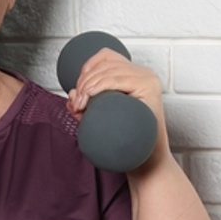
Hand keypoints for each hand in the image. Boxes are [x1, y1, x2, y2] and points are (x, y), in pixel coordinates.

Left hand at [66, 49, 169, 171]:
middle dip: (84, 81)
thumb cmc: (127, 141)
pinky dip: (99, 86)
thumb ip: (86, 104)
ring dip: (88, 85)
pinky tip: (89, 97)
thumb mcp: (101, 118)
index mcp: (134, 75)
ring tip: (81, 106)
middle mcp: (144, 73)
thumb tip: (71, 92)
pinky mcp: (149, 88)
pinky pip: (118, 79)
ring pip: (109, 70)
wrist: (146, 163)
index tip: (78, 92)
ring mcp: (148, 80)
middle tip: (77, 104)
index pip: (106, 56)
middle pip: (105, 63)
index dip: (86, 68)